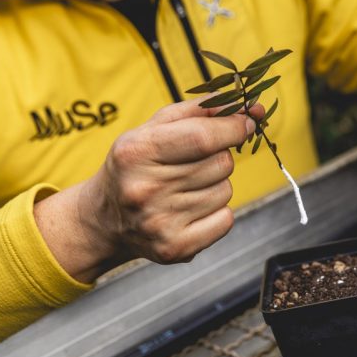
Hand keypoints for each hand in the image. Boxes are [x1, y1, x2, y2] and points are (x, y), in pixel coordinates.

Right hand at [76, 97, 263, 269]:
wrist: (104, 219)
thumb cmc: (138, 164)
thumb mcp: (156, 127)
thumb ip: (203, 110)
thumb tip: (252, 109)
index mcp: (137, 152)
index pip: (203, 137)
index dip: (234, 127)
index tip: (247, 123)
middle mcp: (145, 189)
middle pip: (221, 164)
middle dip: (220, 157)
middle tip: (196, 162)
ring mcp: (159, 222)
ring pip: (225, 191)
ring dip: (216, 185)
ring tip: (187, 187)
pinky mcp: (174, 247)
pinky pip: (225, 220)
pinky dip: (218, 212)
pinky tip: (192, 209)